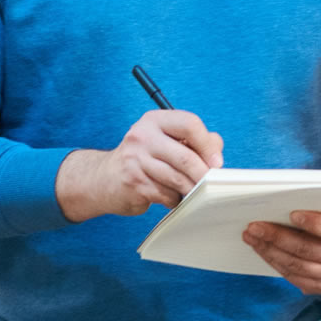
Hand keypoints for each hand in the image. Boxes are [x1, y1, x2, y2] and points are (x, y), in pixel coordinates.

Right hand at [55, 109, 223, 222]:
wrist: (104, 179)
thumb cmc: (144, 159)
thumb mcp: (165, 141)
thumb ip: (193, 141)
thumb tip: (216, 153)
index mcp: (155, 120)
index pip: (190, 124)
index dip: (208, 144)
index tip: (216, 162)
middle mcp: (142, 136)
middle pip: (186, 157)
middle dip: (203, 174)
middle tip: (210, 183)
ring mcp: (135, 159)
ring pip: (177, 179)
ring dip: (190, 190)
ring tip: (191, 192)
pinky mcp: (133, 182)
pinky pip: (166, 194)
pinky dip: (174, 199)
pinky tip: (171, 198)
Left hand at [243, 207, 320, 295]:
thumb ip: (320, 204)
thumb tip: (286, 198)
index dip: (313, 223)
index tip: (292, 214)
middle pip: (307, 250)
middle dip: (277, 237)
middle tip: (255, 226)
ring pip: (296, 266)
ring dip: (269, 251)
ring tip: (252, 237)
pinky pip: (293, 277)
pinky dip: (275, 262)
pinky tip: (263, 250)